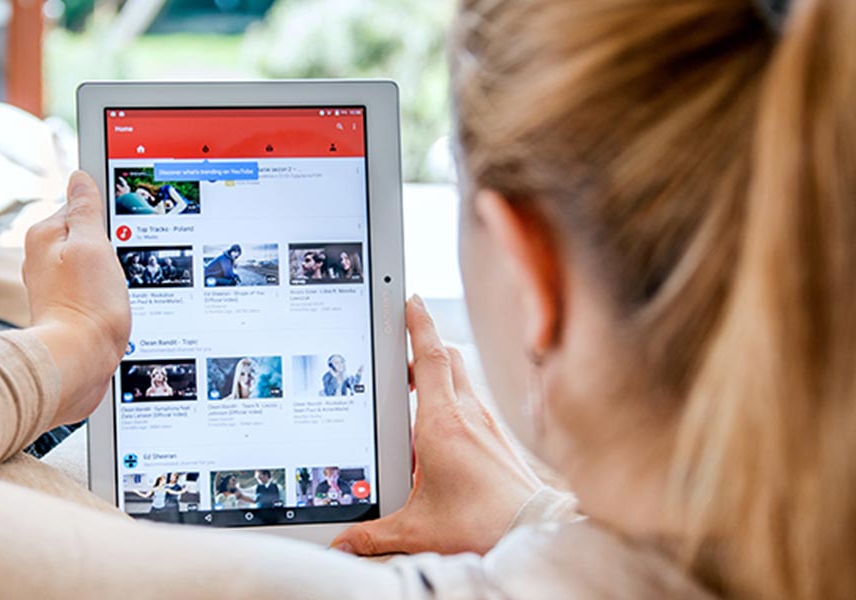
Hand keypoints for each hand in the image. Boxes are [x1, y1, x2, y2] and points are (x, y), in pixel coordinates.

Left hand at [24, 171, 130, 426]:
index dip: (107, 213)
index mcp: (45, 236)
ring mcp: (54, 287)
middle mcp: (43, 260)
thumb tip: (81, 179)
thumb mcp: (94, 246)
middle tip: (124, 263)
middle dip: (110, 245)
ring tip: (119, 289)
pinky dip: (105, 295)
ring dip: (109, 273)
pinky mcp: (65, 311)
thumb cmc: (86, 307)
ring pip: (90, 264)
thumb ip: (86, 210)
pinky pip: (91, 290)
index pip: (79, 205)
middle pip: (86, 235)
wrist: (76, 366)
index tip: (125, 227)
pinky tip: (114, 308)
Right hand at [331, 296, 541, 555]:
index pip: (429, 356)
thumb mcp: (416, 529)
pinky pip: (473, 406)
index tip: (409, 300)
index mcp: (442, 423)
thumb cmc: (481, 525)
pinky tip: (441, 437)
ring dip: (437, 378)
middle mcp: (469, 416)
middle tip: (399, 354)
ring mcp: (488, 425)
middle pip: (446, 358)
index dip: (418, 323)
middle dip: (423, 348)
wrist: (532, 534)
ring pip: (460, 380)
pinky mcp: (499, 440)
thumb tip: (345, 544)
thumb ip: (374, 536)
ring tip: (413, 398)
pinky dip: (453, 405)